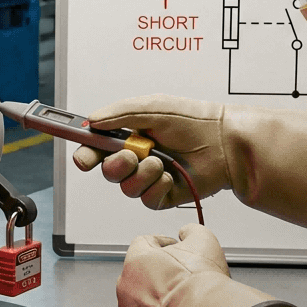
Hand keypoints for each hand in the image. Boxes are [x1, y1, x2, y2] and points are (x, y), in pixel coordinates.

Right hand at [73, 94, 306, 229]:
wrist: (224, 142)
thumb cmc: (194, 120)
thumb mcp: (152, 107)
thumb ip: (119, 114)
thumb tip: (92, 121)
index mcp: (129, 135)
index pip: (97, 148)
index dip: (86, 155)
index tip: (83, 158)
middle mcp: (136, 158)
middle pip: (107, 172)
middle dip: (115, 166)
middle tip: (130, 156)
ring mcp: (149, 178)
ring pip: (126, 188)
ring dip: (141, 175)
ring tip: (161, 162)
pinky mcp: (163, 195)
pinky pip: (147, 199)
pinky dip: (157, 187)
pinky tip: (171, 175)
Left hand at [116, 224, 230, 306]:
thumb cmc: (199, 285)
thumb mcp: (204, 242)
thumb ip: (191, 231)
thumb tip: (186, 232)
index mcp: (136, 260)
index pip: (143, 243)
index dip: (162, 244)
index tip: (175, 249)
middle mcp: (125, 287)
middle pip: (140, 276)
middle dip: (158, 277)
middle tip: (181, 281)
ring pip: (139, 305)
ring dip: (156, 305)